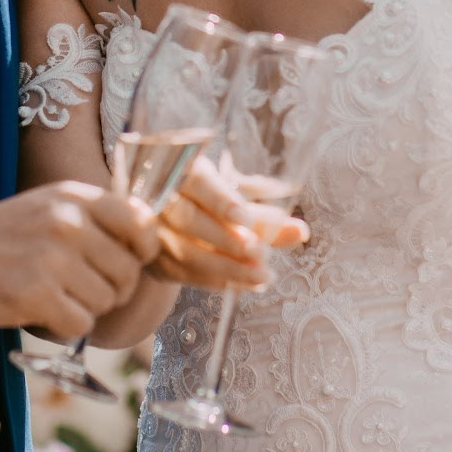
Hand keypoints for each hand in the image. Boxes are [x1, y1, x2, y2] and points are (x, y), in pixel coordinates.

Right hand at [0, 185, 155, 336]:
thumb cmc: (5, 235)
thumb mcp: (51, 205)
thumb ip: (96, 217)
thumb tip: (148, 243)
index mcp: (76, 197)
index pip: (141, 222)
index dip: (144, 249)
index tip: (129, 259)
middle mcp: (69, 223)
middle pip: (128, 272)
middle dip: (112, 287)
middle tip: (81, 286)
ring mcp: (54, 259)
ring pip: (106, 301)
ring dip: (86, 307)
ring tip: (55, 293)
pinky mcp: (38, 295)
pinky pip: (81, 324)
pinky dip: (66, 325)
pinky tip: (43, 309)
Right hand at [150, 158, 307, 294]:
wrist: (166, 215)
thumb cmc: (209, 199)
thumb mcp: (235, 199)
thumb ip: (265, 215)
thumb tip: (301, 232)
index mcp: (180, 167)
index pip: (198, 182)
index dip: (220, 200)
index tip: (245, 218)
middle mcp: (158, 197)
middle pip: (188, 219)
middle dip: (226, 239)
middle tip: (262, 254)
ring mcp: (150, 232)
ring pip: (185, 252)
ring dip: (227, 267)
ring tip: (262, 275)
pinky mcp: (153, 261)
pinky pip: (183, 274)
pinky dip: (215, 281)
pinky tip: (243, 284)